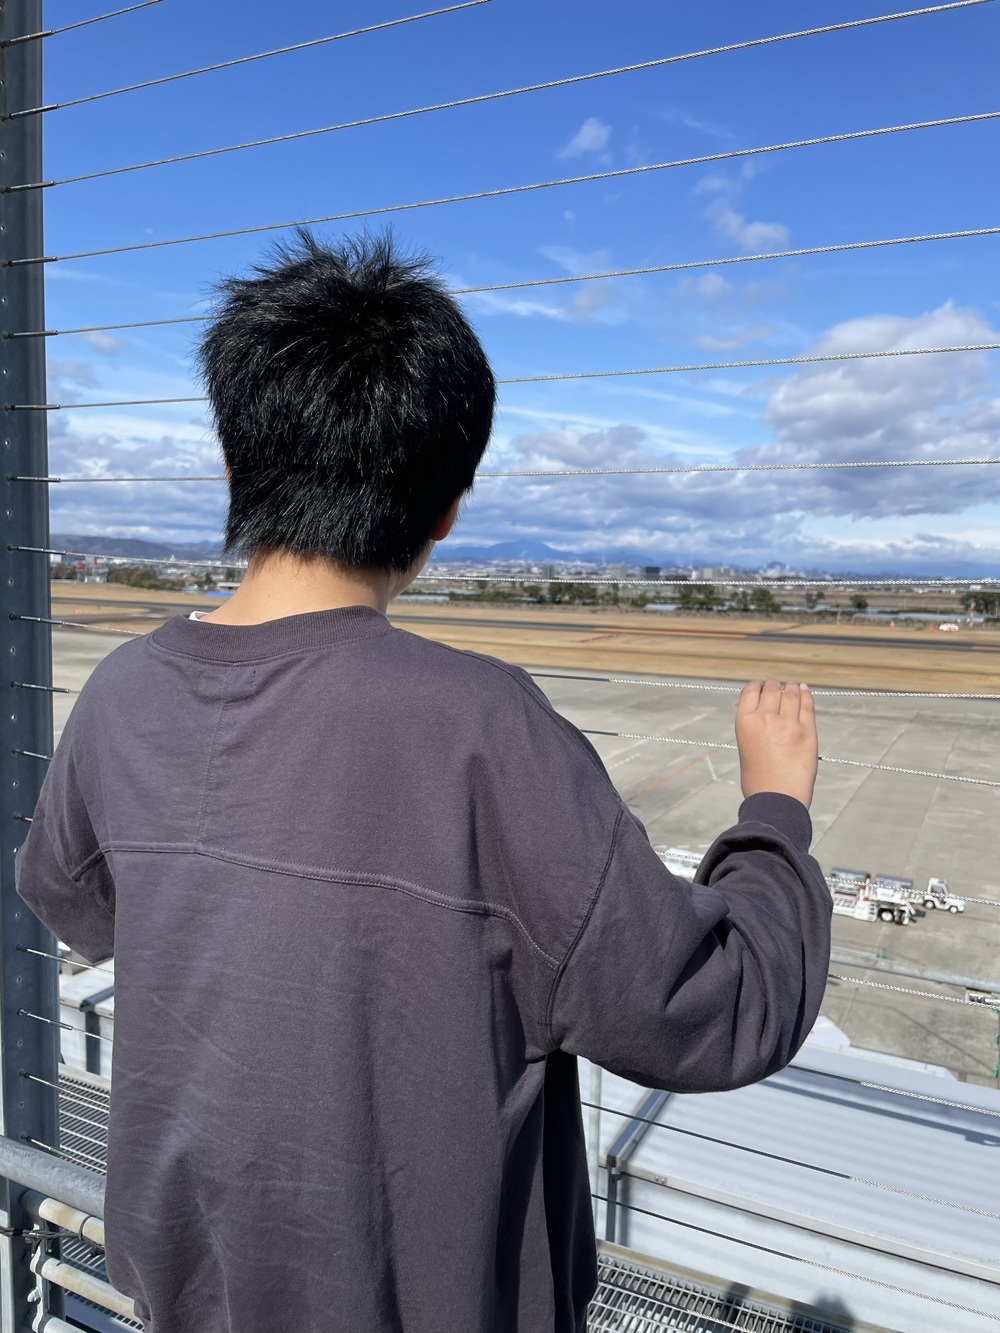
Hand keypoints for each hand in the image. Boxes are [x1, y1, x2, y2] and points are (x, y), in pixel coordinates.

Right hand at [735, 680, 817, 807]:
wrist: (776, 800)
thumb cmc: (759, 779)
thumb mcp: (745, 746)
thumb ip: (754, 725)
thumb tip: (766, 710)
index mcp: (745, 722)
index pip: (751, 689)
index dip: (758, 686)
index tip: (763, 688)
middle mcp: (765, 718)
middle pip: (772, 688)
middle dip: (775, 687)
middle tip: (778, 689)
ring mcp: (788, 724)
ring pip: (791, 693)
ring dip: (792, 688)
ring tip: (793, 688)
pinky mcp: (808, 732)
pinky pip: (807, 705)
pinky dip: (806, 694)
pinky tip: (804, 690)